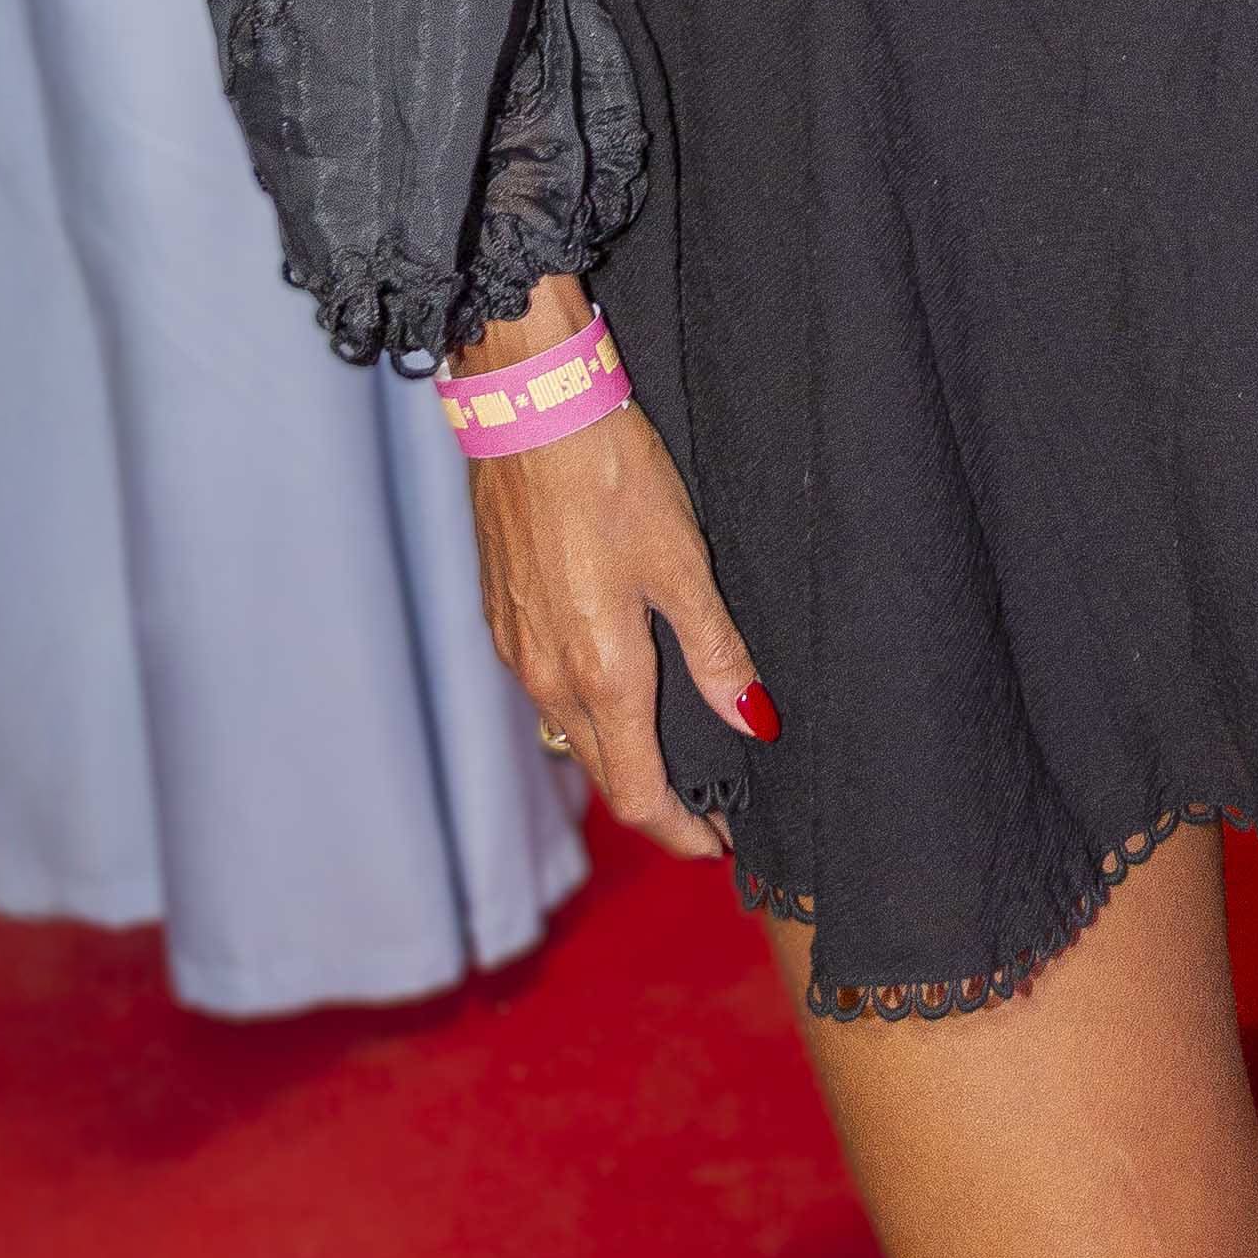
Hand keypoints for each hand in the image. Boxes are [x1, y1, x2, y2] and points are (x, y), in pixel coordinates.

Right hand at [455, 297, 772, 856]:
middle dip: (656, 803)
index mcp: (601, 676)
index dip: (682, 832)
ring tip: (672, 750)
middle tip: (711, 811)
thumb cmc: (614, 478)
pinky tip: (617, 685)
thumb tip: (757, 724)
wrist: (528, 411)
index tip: (722, 846)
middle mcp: (547, 678)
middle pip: (604, 773)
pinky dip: (587, 710)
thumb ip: (717, 653)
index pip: (639, 793)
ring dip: (619, 757)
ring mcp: (515, 650)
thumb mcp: (684, 564)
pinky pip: (545, 690)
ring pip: (571, 733)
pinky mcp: (500, 616)